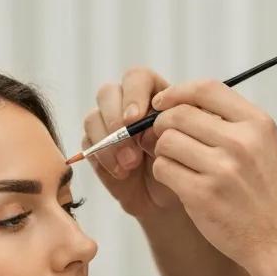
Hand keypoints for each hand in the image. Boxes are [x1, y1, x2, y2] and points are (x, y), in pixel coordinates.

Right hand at [81, 67, 181, 218]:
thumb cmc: (184, 166)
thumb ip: (170, 130)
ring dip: (109, 142)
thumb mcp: (187, 145)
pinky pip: (88, 144)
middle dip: (115, 119)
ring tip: (130, 165)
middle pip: (108, 93)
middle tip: (130, 145)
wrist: (168, 198)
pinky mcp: (96, 146)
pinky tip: (122, 173)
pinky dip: (103, 158)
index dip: (133, 94)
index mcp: (154, 94)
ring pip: (93, 117)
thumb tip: (146, 131)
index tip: (135, 119)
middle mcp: (127, 104)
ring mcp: (109, 125)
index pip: (137, 78)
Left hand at [149, 79, 276, 273]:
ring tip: (179, 165)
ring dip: (163, 152)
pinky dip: (164, 173)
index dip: (178, 92)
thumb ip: (228, 123)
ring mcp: (221, 169)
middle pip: (179, 114)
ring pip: (166, 141)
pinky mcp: (202, 194)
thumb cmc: (265, 194)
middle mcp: (241, 142)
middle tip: (164, 140)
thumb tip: (178, 104)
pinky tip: (180, 183)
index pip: (207, 89)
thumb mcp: (262, 147)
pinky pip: (163, 169)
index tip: (163, 103)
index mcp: (258, 124)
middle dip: (163, 125)